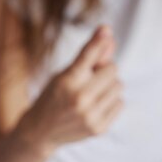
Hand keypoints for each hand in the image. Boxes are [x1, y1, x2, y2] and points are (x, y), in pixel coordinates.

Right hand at [14, 25, 123, 156]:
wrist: (40, 131)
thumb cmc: (55, 95)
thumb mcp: (65, 72)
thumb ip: (90, 53)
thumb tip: (108, 31)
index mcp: (67, 80)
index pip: (88, 55)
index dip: (98, 42)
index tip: (106, 30)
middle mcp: (78, 98)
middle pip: (112, 69)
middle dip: (105, 70)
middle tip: (91, 78)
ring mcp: (89, 115)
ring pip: (119, 85)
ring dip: (109, 86)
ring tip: (92, 92)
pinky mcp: (98, 128)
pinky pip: (120, 103)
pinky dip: (112, 101)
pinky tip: (96, 106)